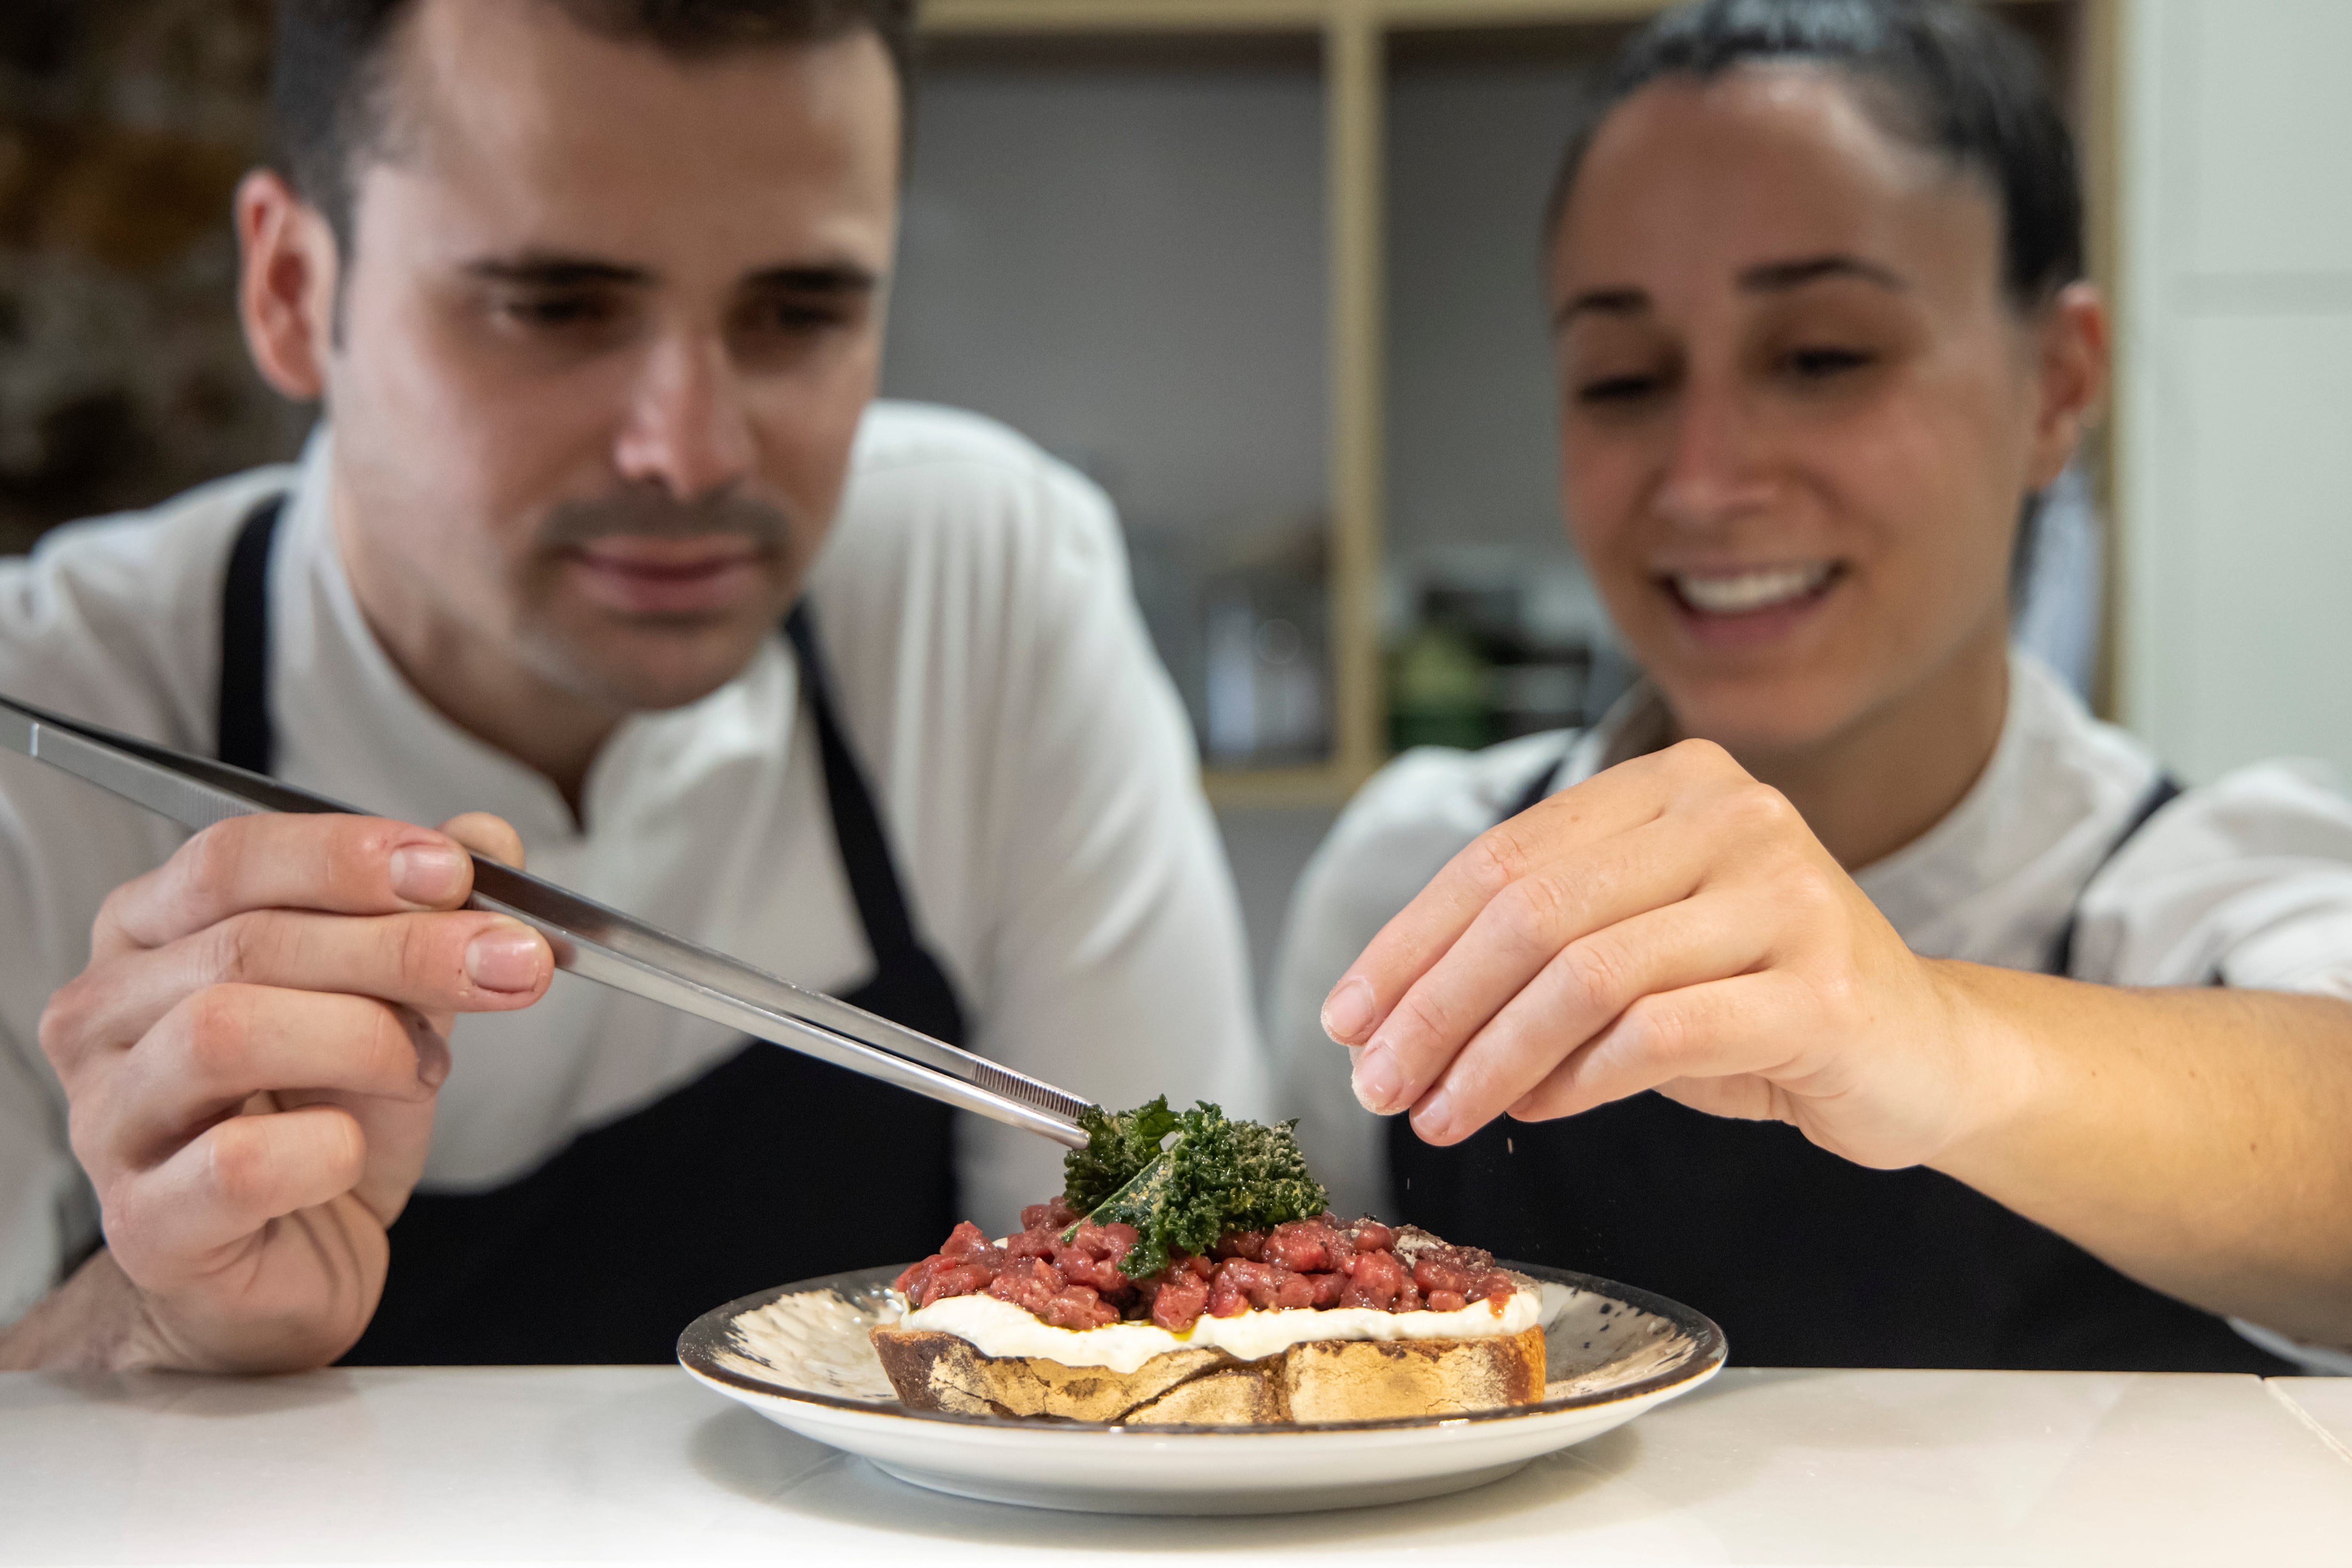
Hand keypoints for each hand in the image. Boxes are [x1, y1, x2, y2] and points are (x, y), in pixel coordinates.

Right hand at [32, 811, 552, 1371]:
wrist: (283, 1267)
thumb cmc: (315, 1121)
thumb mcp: (384, 1001)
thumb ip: (425, 916)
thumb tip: (488, 835)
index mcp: (149, 934)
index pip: (232, 859)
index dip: (348, 857)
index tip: (456, 870)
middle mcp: (105, 1014)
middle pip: (248, 942)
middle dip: (403, 946)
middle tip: (511, 962)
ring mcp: (111, 1119)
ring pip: (228, 1032)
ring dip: (365, 1040)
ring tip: (425, 1070)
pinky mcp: (145, 1221)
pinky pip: (238, 1161)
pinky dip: (327, 1149)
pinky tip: (353, 1152)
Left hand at [1320, 739, 2001, 1170]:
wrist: (1921, 1051)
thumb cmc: (1757, 1004)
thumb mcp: (1635, 954)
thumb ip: (1536, 958)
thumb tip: (1394, 1024)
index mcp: (1672, 783)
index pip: (1503, 857)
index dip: (1409, 941)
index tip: (1346, 1016)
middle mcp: (1731, 814)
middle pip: (1531, 911)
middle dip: (1433, 1005)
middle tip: (1375, 1080)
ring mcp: (1786, 893)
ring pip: (1584, 975)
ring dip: (1489, 1057)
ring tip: (1437, 1112)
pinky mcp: (1821, 988)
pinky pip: (1659, 1034)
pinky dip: (1578, 1081)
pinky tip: (1534, 1109)